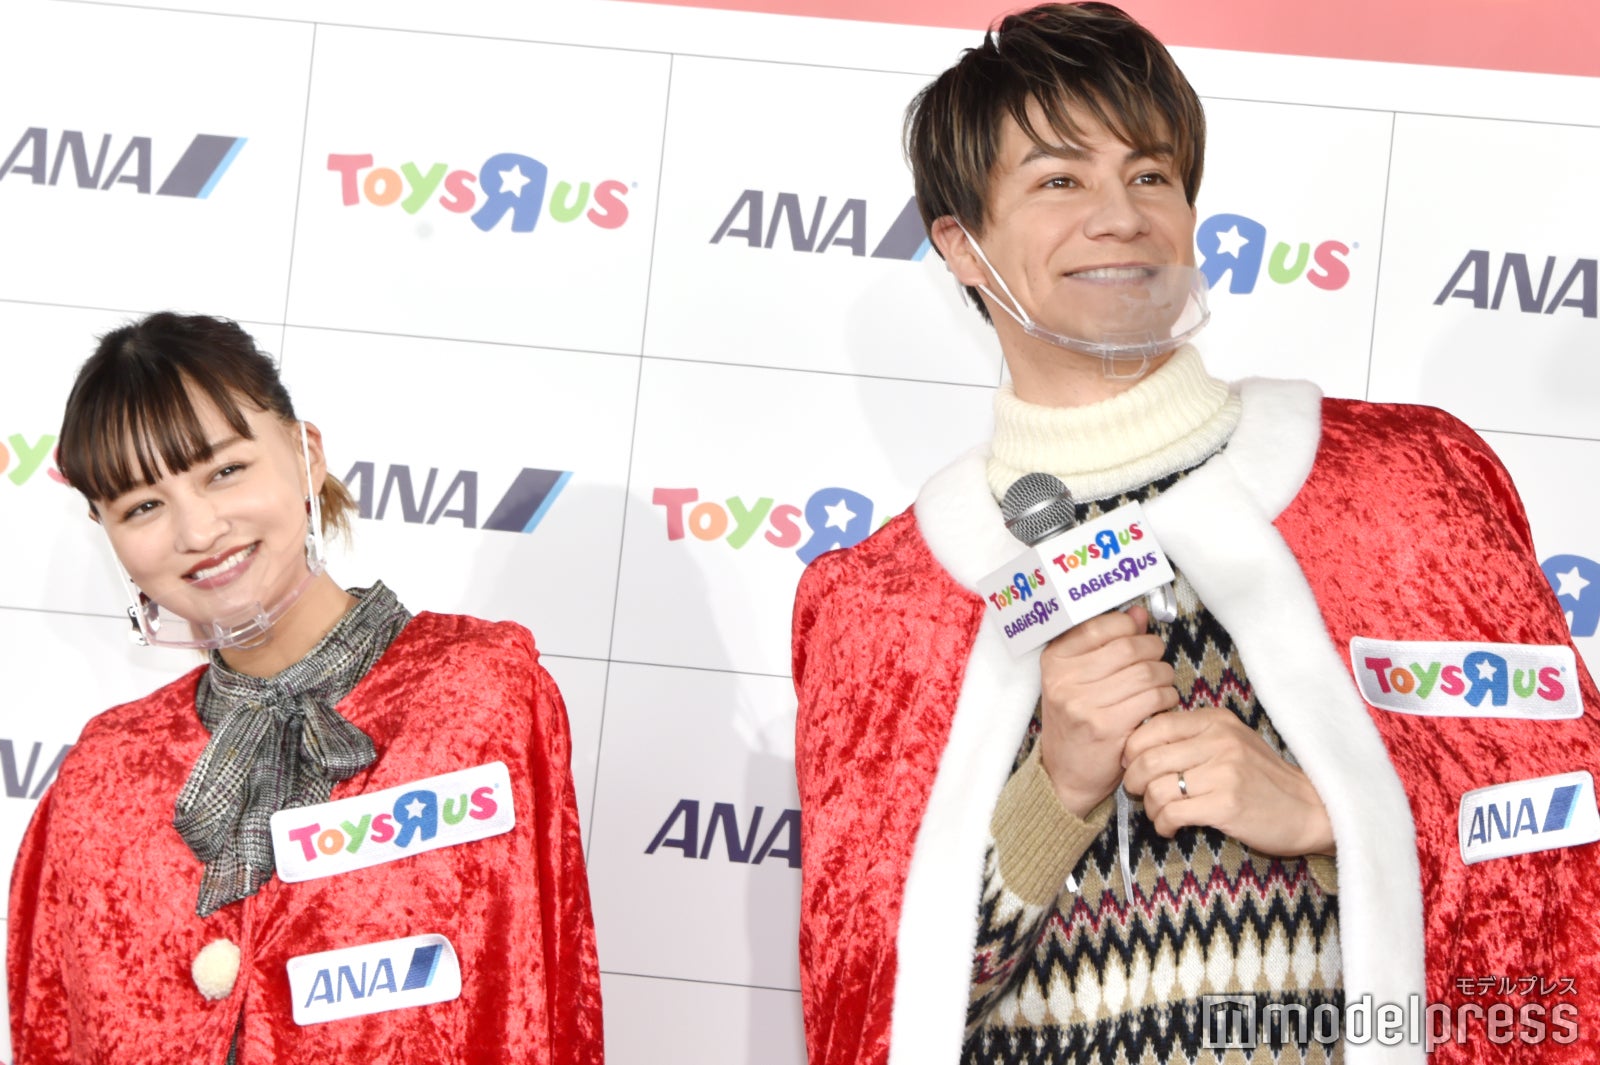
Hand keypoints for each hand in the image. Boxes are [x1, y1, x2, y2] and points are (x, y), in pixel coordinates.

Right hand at [1038, 604, 1178, 818]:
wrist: (1066, 775)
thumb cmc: (1077, 722)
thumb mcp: (1079, 679)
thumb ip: (1107, 643)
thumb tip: (1137, 613)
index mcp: (1055, 661)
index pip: (1100, 625)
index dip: (1128, 626)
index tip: (1137, 634)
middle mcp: (1064, 680)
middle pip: (1129, 647)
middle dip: (1152, 649)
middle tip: (1156, 659)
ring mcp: (1084, 704)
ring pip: (1146, 672)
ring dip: (1164, 675)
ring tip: (1160, 683)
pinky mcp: (1107, 727)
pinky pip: (1153, 698)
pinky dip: (1166, 697)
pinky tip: (1161, 703)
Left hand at [1120, 706, 1334, 856]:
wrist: (1311, 810)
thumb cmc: (1263, 779)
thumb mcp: (1231, 742)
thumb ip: (1192, 738)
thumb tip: (1138, 746)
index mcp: (1215, 720)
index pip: (1153, 726)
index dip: (1132, 749)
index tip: (1133, 766)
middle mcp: (1219, 740)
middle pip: (1147, 758)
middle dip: (1134, 781)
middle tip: (1140, 794)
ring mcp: (1224, 772)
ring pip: (1156, 788)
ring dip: (1150, 808)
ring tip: (1161, 815)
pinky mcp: (1227, 804)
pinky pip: (1172, 813)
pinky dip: (1163, 824)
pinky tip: (1171, 828)